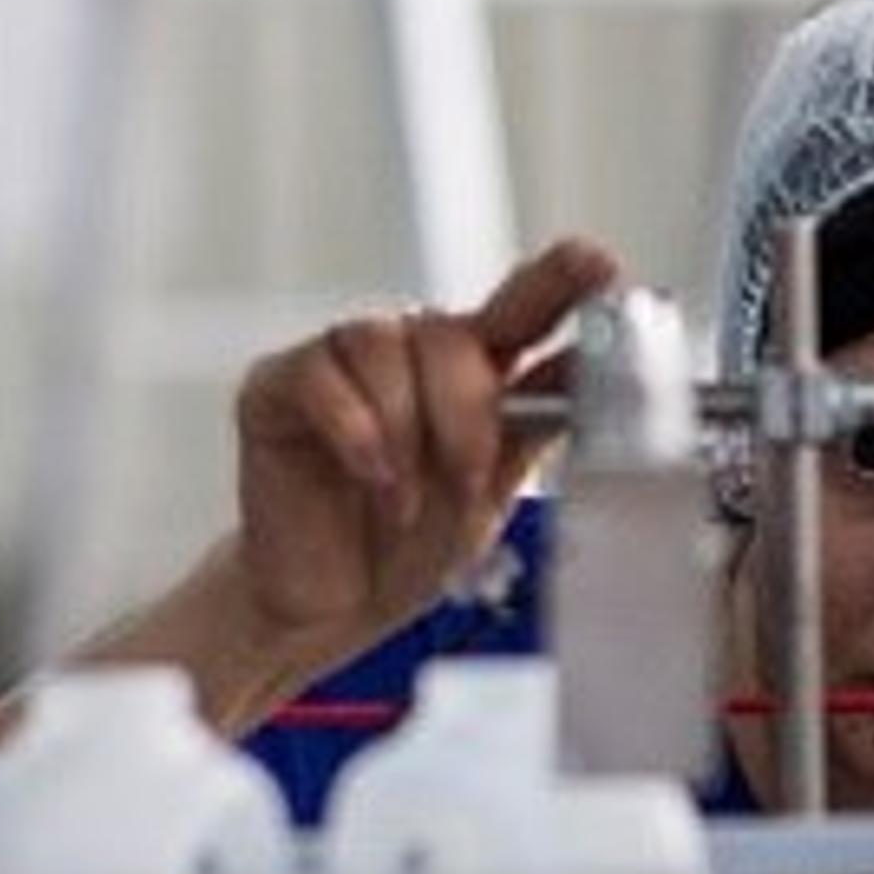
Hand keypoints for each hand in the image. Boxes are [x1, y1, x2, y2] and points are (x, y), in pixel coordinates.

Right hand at [228, 237, 621, 661]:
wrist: (332, 609)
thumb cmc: (405, 548)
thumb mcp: (495, 487)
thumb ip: (536, 420)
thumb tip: (596, 375)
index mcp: (468, 370)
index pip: (520, 307)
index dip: (558, 280)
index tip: (597, 265)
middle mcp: (405, 352)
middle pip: (447, 335)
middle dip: (464, 414)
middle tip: (467, 480)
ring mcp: (338, 363)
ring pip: (381, 347)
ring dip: (405, 433)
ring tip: (405, 499)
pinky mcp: (276, 386)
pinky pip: (319, 378)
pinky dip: (355, 435)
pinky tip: (369, 480)